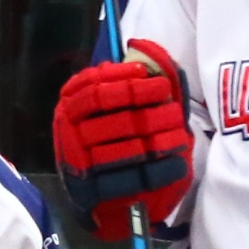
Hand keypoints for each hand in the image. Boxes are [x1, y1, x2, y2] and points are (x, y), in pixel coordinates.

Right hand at [52, 37, 189, 239]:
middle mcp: (68, 130)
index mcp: (70, 105)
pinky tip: (178, 164)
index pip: (92, 87)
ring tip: (180, 135)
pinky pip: (127, 181)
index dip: (121, 79)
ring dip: (155, 140)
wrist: (106, 201)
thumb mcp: (120, 108)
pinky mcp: (92, 192)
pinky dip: (156, 173)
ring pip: (120, 146)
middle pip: (109, 115)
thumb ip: (134, 79)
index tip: (151, 77)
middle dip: (145, 109)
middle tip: (174, 109)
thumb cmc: (117, 142)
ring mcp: (78, 162)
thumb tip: (143, 46)